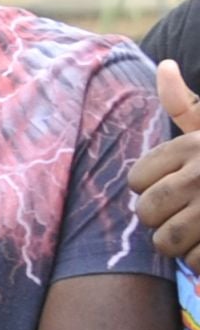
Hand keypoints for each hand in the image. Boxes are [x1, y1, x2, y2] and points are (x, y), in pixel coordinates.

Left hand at [129, 61, 199, 262]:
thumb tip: (164, 67)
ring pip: (166, 242)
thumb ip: (184, 104)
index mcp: (195, 146)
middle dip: (161, 219)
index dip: (151, 188)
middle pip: (146, 213)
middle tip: (187, 214)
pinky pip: (196, 263)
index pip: (136, 179)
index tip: (176, 186)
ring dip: (181, 244)